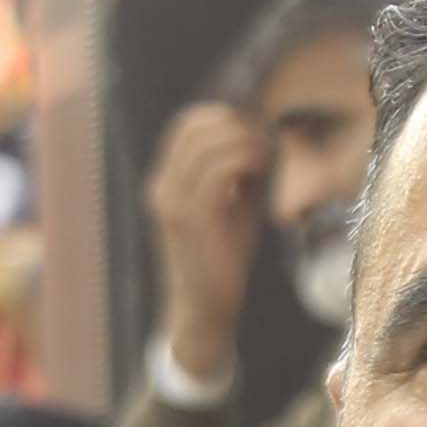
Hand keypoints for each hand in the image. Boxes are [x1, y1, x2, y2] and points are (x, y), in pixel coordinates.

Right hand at [143, 99, 268, 377]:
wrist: (205, 309)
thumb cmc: (222, 259)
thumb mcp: (229, 206)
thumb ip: (237, 172)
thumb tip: (260, 134)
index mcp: (166, 182)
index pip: (188, 124)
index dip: (224, 117)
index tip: (255, 131)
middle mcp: (161, 187)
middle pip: (196, 126)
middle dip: (236, 124)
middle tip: (265, 139)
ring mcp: (170, 201)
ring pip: (208, 143)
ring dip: (244, 141)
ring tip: (266, 154)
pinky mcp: (189, 218)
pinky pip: (217, 170)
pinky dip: (243, 160)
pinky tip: (260, 167)